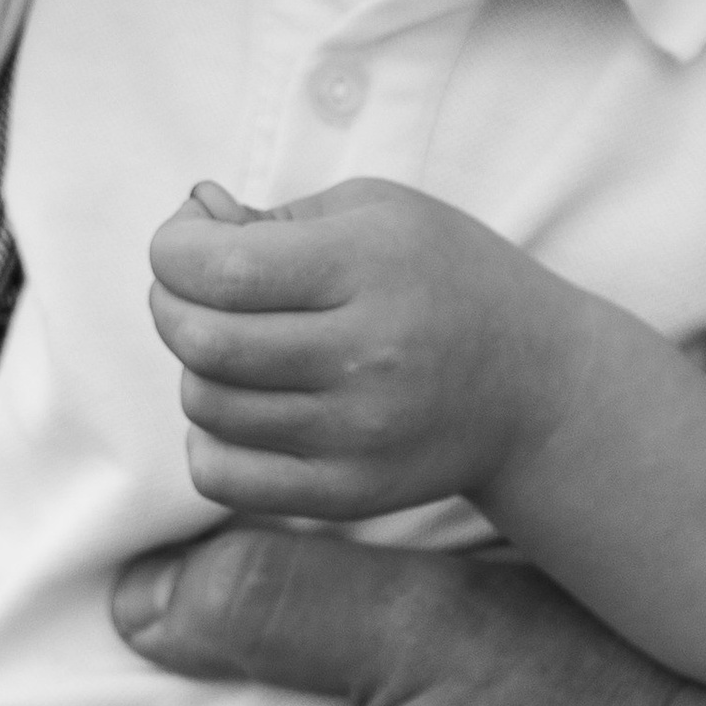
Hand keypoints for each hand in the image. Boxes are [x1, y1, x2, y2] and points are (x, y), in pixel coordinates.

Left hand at [147, 177, 568, 519]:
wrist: (535, 387)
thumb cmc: (445, 277)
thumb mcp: (378, 211)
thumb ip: (274, 215)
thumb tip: (188, 224)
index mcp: (371, 265)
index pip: (219, 268)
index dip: (173, 249)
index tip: (186, 242)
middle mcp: (366, 354)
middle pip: (202, 339)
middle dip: (171, 302)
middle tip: (195, 289)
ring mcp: (356, 434)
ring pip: (205, 404)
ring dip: (198, 367)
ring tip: (238, 344)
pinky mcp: (346, 493)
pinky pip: (222, 475)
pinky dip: (209, 437)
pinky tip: (244, 406)